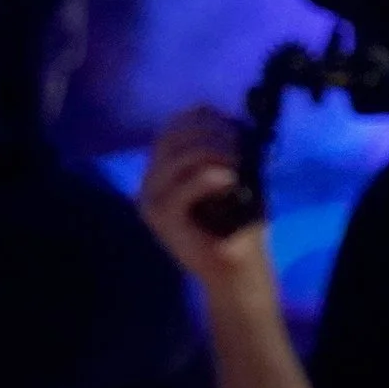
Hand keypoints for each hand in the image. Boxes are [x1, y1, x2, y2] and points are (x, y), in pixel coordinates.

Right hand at [138, 107, 275, 303]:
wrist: (237, 270)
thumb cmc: (237, 223)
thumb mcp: (233, 175)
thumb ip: (222, 147)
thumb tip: (228, 117)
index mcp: (162, 169)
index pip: (173, 126)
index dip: (203, 118)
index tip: (233, 124)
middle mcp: (149, 181)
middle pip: (172, 136)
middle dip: (210, 132)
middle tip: (239, 143)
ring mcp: (151, 200)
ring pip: (176, 158)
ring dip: (211, 152)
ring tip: (236, 162)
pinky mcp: (161, 218)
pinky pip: (182, 188)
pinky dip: (208, 177)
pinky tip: (229, 179)